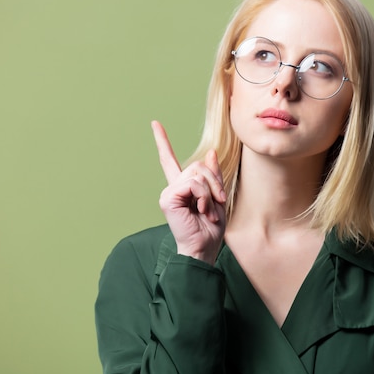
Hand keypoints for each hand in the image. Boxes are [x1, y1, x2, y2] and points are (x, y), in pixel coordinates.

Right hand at [151, 121, 226, 264]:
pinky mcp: (167, 198)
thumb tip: (210, 153)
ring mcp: (168, 193)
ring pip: (197, 174)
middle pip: (197, 165)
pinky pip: (193, 184)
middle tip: (218, 201)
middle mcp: (172, 188)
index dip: (162, 141)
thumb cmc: (210, 230)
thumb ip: (213, 176)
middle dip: (214, 181)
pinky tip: (202, 210)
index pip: (169, 160)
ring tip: (209, 210)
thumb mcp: (216, 198)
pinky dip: (203, 196)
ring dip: (210, 191)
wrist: (203, 249)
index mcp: (182, 188)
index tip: (155, 123)